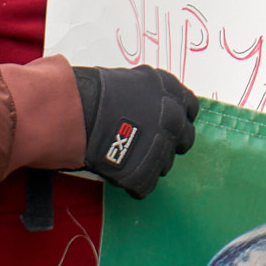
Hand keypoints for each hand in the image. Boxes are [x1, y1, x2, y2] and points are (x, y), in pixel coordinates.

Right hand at [72, 65, 199, 198]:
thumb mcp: (132, 80)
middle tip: (148, 143)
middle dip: (170, 142)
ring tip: (125, 155)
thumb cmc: (95, 92)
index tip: (167, 123)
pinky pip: (145, 184)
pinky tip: (116, 171)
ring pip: (164, 163)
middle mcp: (173, 118)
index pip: (190, 107)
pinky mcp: (144, 174)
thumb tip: (153, 106)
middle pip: (185, 138)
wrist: (74, 114)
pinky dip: (133, 181)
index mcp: (171, 91)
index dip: (179, 116)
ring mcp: (161, 147)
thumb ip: (151, 95)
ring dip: (150, 161)